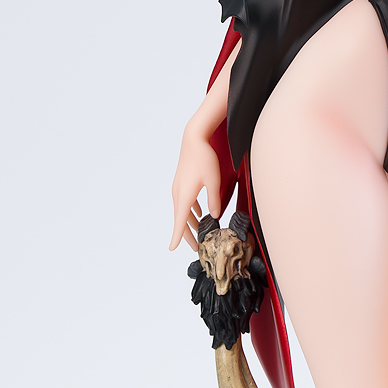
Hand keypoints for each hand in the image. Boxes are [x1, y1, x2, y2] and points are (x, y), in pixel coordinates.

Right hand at [169, 108, 223, 253]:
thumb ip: (214, 200)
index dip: (177, 236)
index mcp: (184, 196)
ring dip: (189, 222)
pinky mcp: (181, 182)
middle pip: (181, 219)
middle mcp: (178, 194)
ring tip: (198, 232)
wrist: (193, 139)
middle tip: (194, 247)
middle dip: (187, 234)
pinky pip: (185, 201)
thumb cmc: (204, 158)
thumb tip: (215, 215)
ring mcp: (178, 188)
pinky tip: (199, 214)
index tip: (172, 249)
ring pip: (183, 211)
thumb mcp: (213, 181)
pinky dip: (191, 210)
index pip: (180, 222)